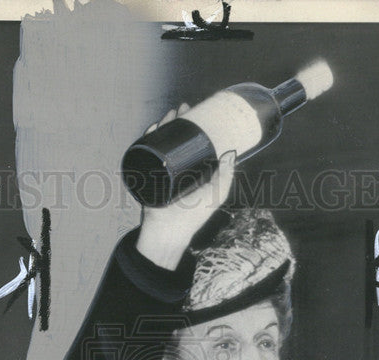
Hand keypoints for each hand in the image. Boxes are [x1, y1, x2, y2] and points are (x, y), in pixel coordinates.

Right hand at [136, 103, 235, 270]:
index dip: (194, 127)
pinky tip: (153, 130)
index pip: (192, 142)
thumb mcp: (217, 194)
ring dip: (164, 126)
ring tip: (169, 116)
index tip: (197, 113)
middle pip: (175, 138)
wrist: (170, 231)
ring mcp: (161, 171)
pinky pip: (146, 154)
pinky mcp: (148, 176)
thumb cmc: (194, 217)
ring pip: (161, 142)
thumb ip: (227, 176)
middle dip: (177, 121)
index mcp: (192, 170)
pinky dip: (148, 140)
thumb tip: (232, 153)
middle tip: (183, 109)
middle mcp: (176, 168)